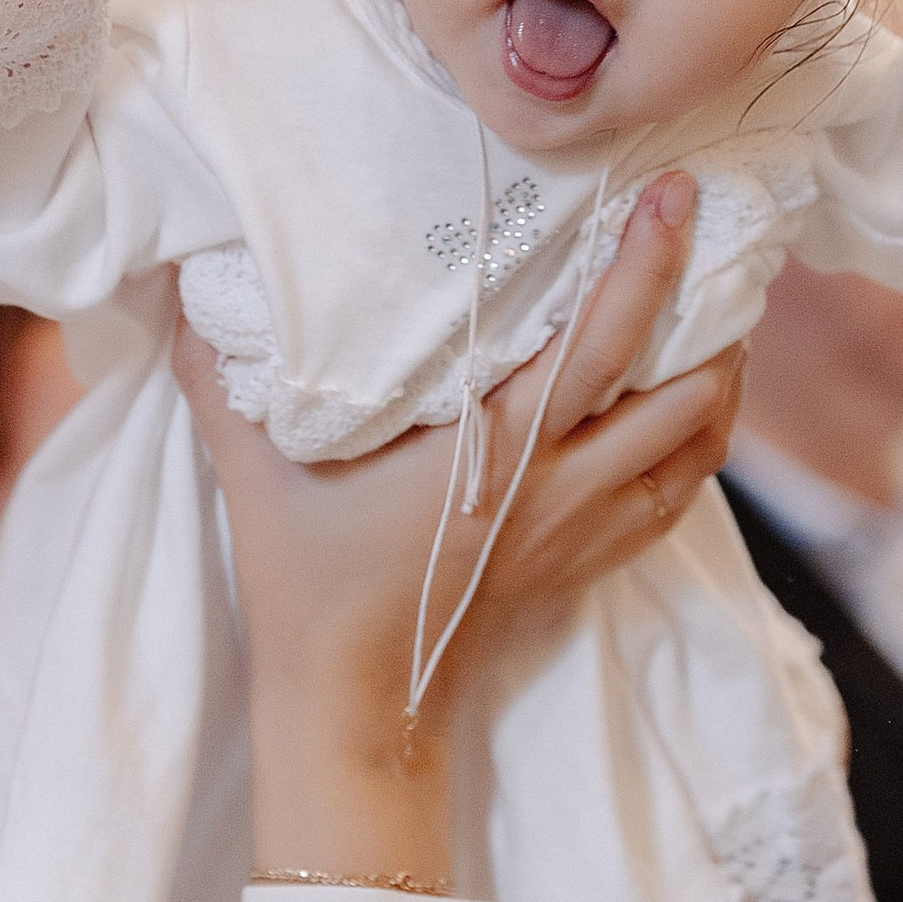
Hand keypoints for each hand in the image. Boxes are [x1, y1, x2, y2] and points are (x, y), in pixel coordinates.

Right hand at [178, 170, 739, 887]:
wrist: (355, 708)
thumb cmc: (304, 583)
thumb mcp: (253, 467)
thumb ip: (221, 368)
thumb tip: (183, 277)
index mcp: (497, 448)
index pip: (601, 340)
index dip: (647, 262)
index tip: (675, 194)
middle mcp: (561, 486)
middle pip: (683, 391)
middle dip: (716, 312)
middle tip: (719, 242)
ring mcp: (583, 530)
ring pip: (698, 446)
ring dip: (719, 380)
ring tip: (717, 318)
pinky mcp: (589, 564)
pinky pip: (677, 495)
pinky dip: (696, 443)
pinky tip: (687, 408)